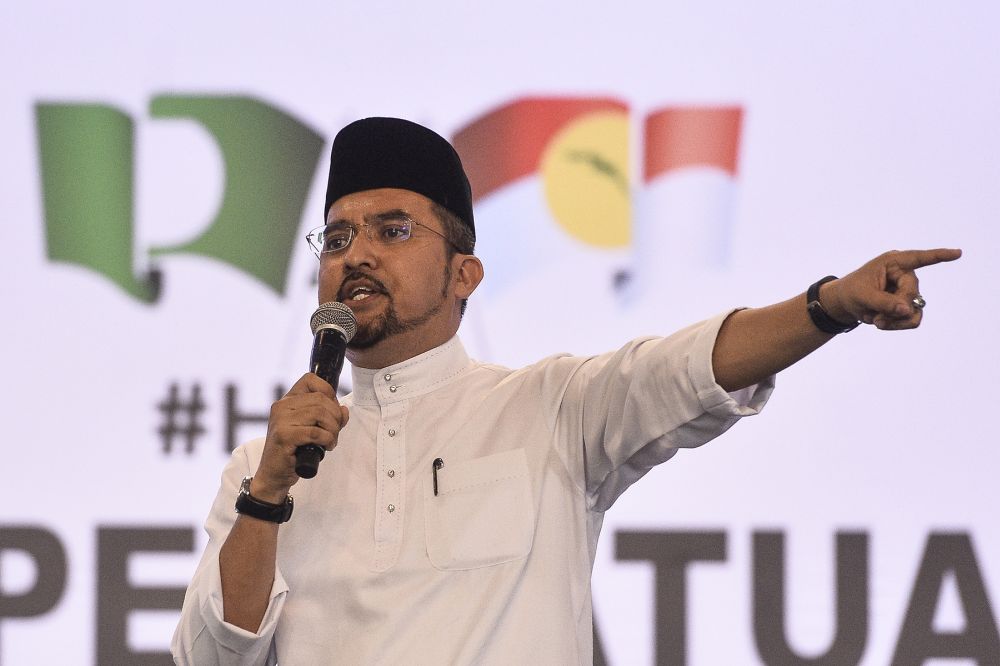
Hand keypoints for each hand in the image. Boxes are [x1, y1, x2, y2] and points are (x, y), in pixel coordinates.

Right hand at [251, 373, 348, 501]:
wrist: (274, 474)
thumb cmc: (293, 451)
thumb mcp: (313, 429)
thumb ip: (329, 417)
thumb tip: (344, 410)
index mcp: (287, 400)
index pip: (310, 380)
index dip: (328, 392)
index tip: (332, 411)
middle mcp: (282, 406)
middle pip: (321, 399)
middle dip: (335, 417)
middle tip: (334, 432)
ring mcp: (281, 420)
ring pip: (320, 413)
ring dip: (333, 430)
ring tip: (330, 441)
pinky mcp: (284, 436)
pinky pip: (316, 432)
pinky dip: (327, 440)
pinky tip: (325, 447)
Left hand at [821, 248, 961, 329]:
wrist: (846, 304)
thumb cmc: (852, 292)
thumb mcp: (862, 296)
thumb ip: (884, 302)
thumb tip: (908, 310)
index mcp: (894, 263)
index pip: (919, 258)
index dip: (939, 256)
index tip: (958, 253)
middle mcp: (905, 275)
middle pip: (911, 295)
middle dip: (893, 309)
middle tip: (875, 317)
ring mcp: (909, 291)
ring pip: (914, 311)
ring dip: (895, 321)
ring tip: (876, 321)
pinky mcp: (908, 305)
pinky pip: (912, 320)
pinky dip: (896, 325)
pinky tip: (882, 323)